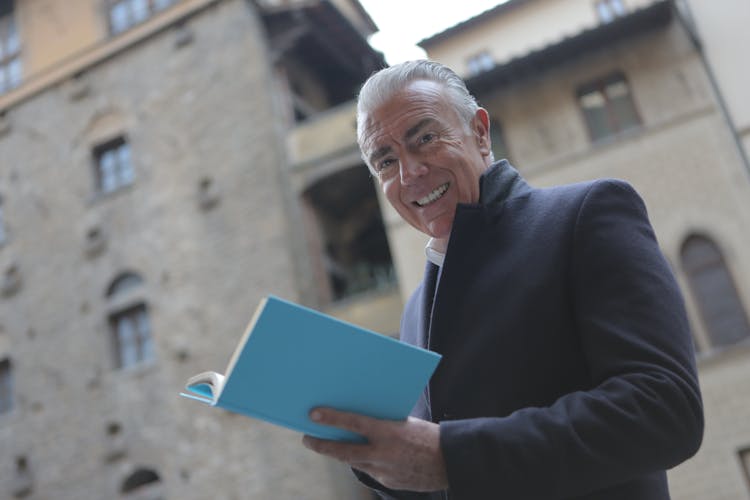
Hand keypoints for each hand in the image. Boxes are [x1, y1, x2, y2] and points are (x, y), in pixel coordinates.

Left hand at [302, 408, 448, 491]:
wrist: (451, 462)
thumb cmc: (429, 435)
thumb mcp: (404, 423)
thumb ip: (381, 424)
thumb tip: (357, 422)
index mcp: (389, 432)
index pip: (353, 424)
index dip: (331, 419)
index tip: (313, 415)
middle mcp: (383, 454)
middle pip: (344, 452)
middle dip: (322, 446)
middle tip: (307, 439)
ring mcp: (385, 472)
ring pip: (355, 463)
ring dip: (343, 454)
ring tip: (331, 445)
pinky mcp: (389, 483)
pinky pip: (371, 471)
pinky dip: (366, 462)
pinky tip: (366, 455)